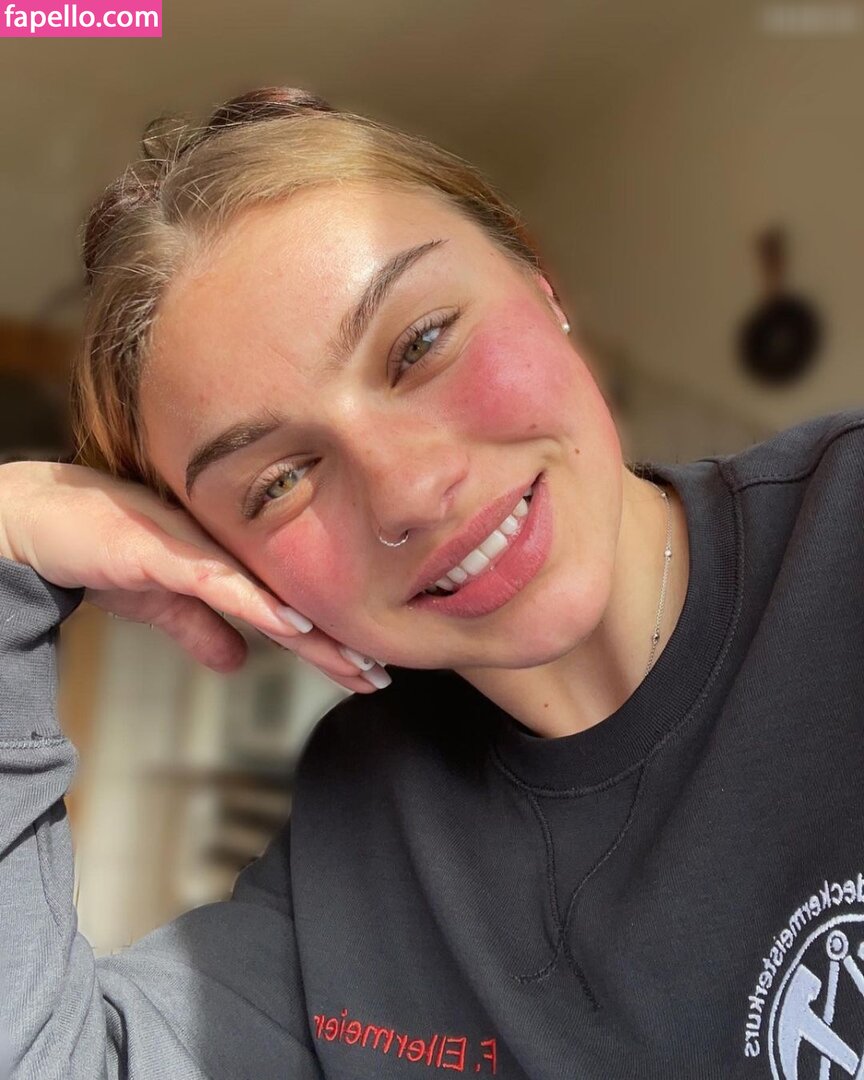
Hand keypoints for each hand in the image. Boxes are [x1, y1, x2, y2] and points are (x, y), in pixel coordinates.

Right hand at [0, 460, 387, 691]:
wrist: (36, 521)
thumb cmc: (101, 550)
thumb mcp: (160, 605)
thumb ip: (200, 630)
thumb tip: (237, 663)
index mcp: (227, 567)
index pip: (288, 611)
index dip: (326, 643)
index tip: (365, 672)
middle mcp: (224, 554)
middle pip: (291, 604)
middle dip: (335, 644)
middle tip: (379, 676)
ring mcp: (197, 549)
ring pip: (267, 594)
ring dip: (311, 631)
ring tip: (353, 661)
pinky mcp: (164, 551)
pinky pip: (217, 581)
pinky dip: (255, 603)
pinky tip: (290, 623)